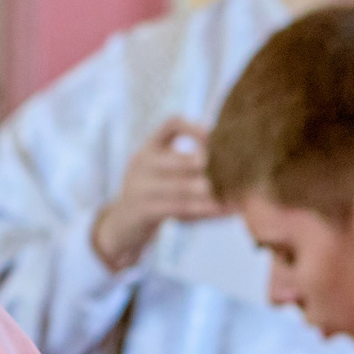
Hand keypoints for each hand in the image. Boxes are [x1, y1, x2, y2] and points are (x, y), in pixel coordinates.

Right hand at [91, 117, 222, 270]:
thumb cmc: (153, 199)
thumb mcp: (163, 176)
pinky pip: (178, 207)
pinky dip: (201, 209)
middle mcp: (141, 162)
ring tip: (232, 195)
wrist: (120, 228)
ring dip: (209, 191)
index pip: (171, 125)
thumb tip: (232, 166)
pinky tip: (219, 210)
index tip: (214, 138)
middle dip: (208, 166)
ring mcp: (138, 186)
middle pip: (180, 158)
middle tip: (232, 172)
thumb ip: (187, 167)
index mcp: (149, 148)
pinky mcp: (142, 210)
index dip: (196, 128)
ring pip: (182, 185)